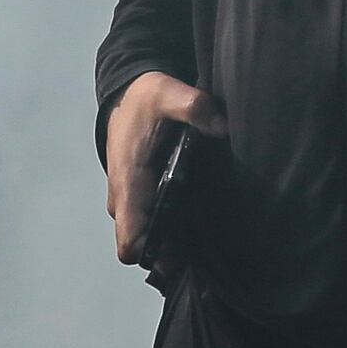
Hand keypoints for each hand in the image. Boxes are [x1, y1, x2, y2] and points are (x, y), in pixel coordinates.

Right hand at [103, 70, 211, 266]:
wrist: (128, 96)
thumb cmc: (145, 101)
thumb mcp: (167, 94)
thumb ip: (193, 107)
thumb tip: (221, 125)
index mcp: (128, 183)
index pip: (130, 239)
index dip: (153, 253)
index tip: (184, 251)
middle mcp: (125, 200)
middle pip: (142, 247)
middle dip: (170, 253)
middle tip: (208, 248)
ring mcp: (132, 202)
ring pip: (148, 239)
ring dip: (174, 244)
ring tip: (209, 240)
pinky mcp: (142, 198)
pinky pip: (153, 226)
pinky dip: (173, 232)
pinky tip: (201, 226)